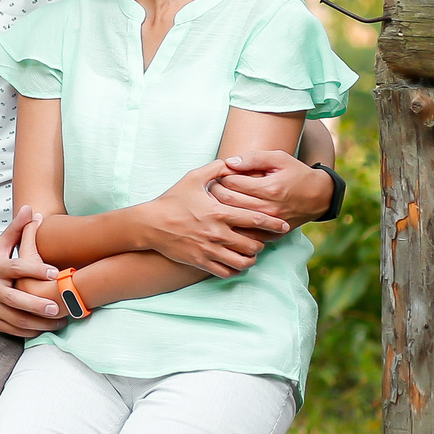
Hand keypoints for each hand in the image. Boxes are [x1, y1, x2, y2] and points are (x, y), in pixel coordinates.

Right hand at [0, 208, 64, 336]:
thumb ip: (16, 230)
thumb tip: (31, 209)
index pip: (16, 268)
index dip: (36, 270)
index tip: (55, 272)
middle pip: (15, 300)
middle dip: (37, 305)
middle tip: (57, 306)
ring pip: (16, 319)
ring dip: (39, 322)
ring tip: (60, 320)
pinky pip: (14, 330)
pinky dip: (31, 331)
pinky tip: (47, 328)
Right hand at [135, 161, 285, 276]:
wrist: (149, 224)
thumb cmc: (172, 200)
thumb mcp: (193, 178)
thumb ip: (215, 169)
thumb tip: (232, 162)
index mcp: (219, 212)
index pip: (254, 220)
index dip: (273, 224)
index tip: (283, 226)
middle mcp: (217, 233)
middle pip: (252, 244)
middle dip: (262, 243)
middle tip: (263, 239)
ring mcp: (209, 250)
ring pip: (242, 262)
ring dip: (251, 259)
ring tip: (251, 253)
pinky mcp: (200, 262)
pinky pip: (226, 272)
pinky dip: (235, 269)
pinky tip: (236, 263)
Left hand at [212, 151, 332, 223]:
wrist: (318, 197)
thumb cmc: (297, 174)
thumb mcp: (279, 158)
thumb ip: (254, 158)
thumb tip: (230, 162)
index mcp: (270, 188)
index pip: (232, 182)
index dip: (222, 176)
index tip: (220, 173)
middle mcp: (269, 208)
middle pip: (229, 201)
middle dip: (216, 191)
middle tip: (213, 186)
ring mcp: (269, 224)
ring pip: (233, 219)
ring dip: (221, 209)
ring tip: (217, 200)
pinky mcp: (271, 235)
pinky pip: (244, 234)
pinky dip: (233, 225)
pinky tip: (230, 216)